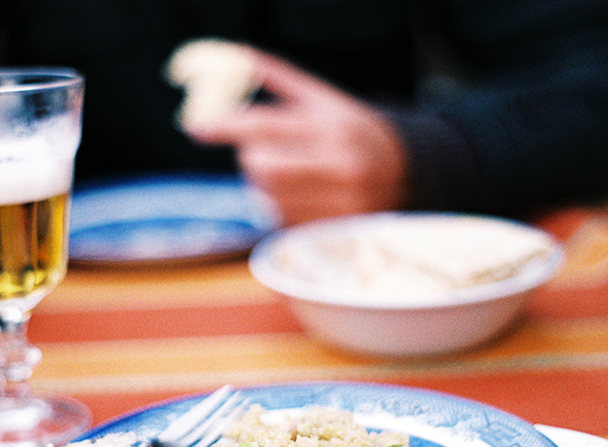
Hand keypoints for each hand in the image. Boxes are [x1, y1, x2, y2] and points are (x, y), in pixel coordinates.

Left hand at [187, 48, 409, 224]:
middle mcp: (339, 166)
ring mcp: (339, 203)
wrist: (409, 173)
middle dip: (251, 158)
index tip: (198, 126)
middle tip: (261, 151)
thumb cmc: (355, 130)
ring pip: (268, 197)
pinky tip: (301, 195)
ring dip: (264, 185)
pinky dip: (279, 207)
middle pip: (262, 167)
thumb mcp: (325, 99)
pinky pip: (283, 221)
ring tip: (290, 172)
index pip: (268, 125)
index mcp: (334, 127)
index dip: (227, 125)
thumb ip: (280, 77)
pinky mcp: (336, 232)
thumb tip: (234, 54)